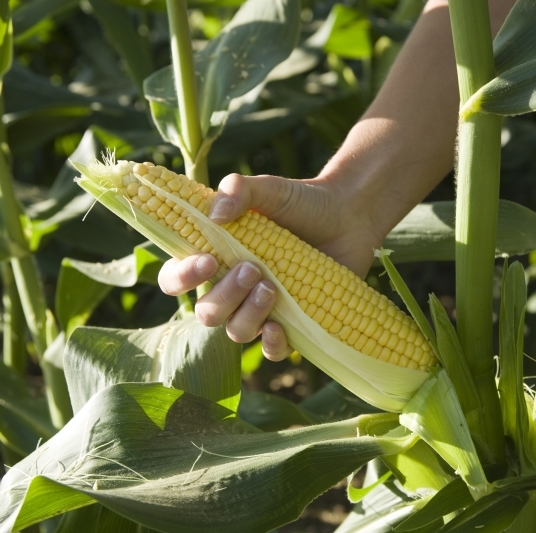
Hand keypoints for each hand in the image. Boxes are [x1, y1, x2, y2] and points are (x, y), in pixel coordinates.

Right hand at [158, 172, 384, 360]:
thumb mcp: (270, 189)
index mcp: (216, 257)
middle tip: (253, 269)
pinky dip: (271, 344)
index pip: (177, 278)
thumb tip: (215, 213)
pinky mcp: (294, 324)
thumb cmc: (303, 202)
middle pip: (207, 312)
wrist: (351, 216)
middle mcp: (233, 289)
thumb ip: (239, 190)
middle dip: (224, 296)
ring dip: (248, 314)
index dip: (182, 277)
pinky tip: (277, 327)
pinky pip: (272, 350)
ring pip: (236, 332)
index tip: (208, 261)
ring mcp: (262, 309)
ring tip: (271, 287)